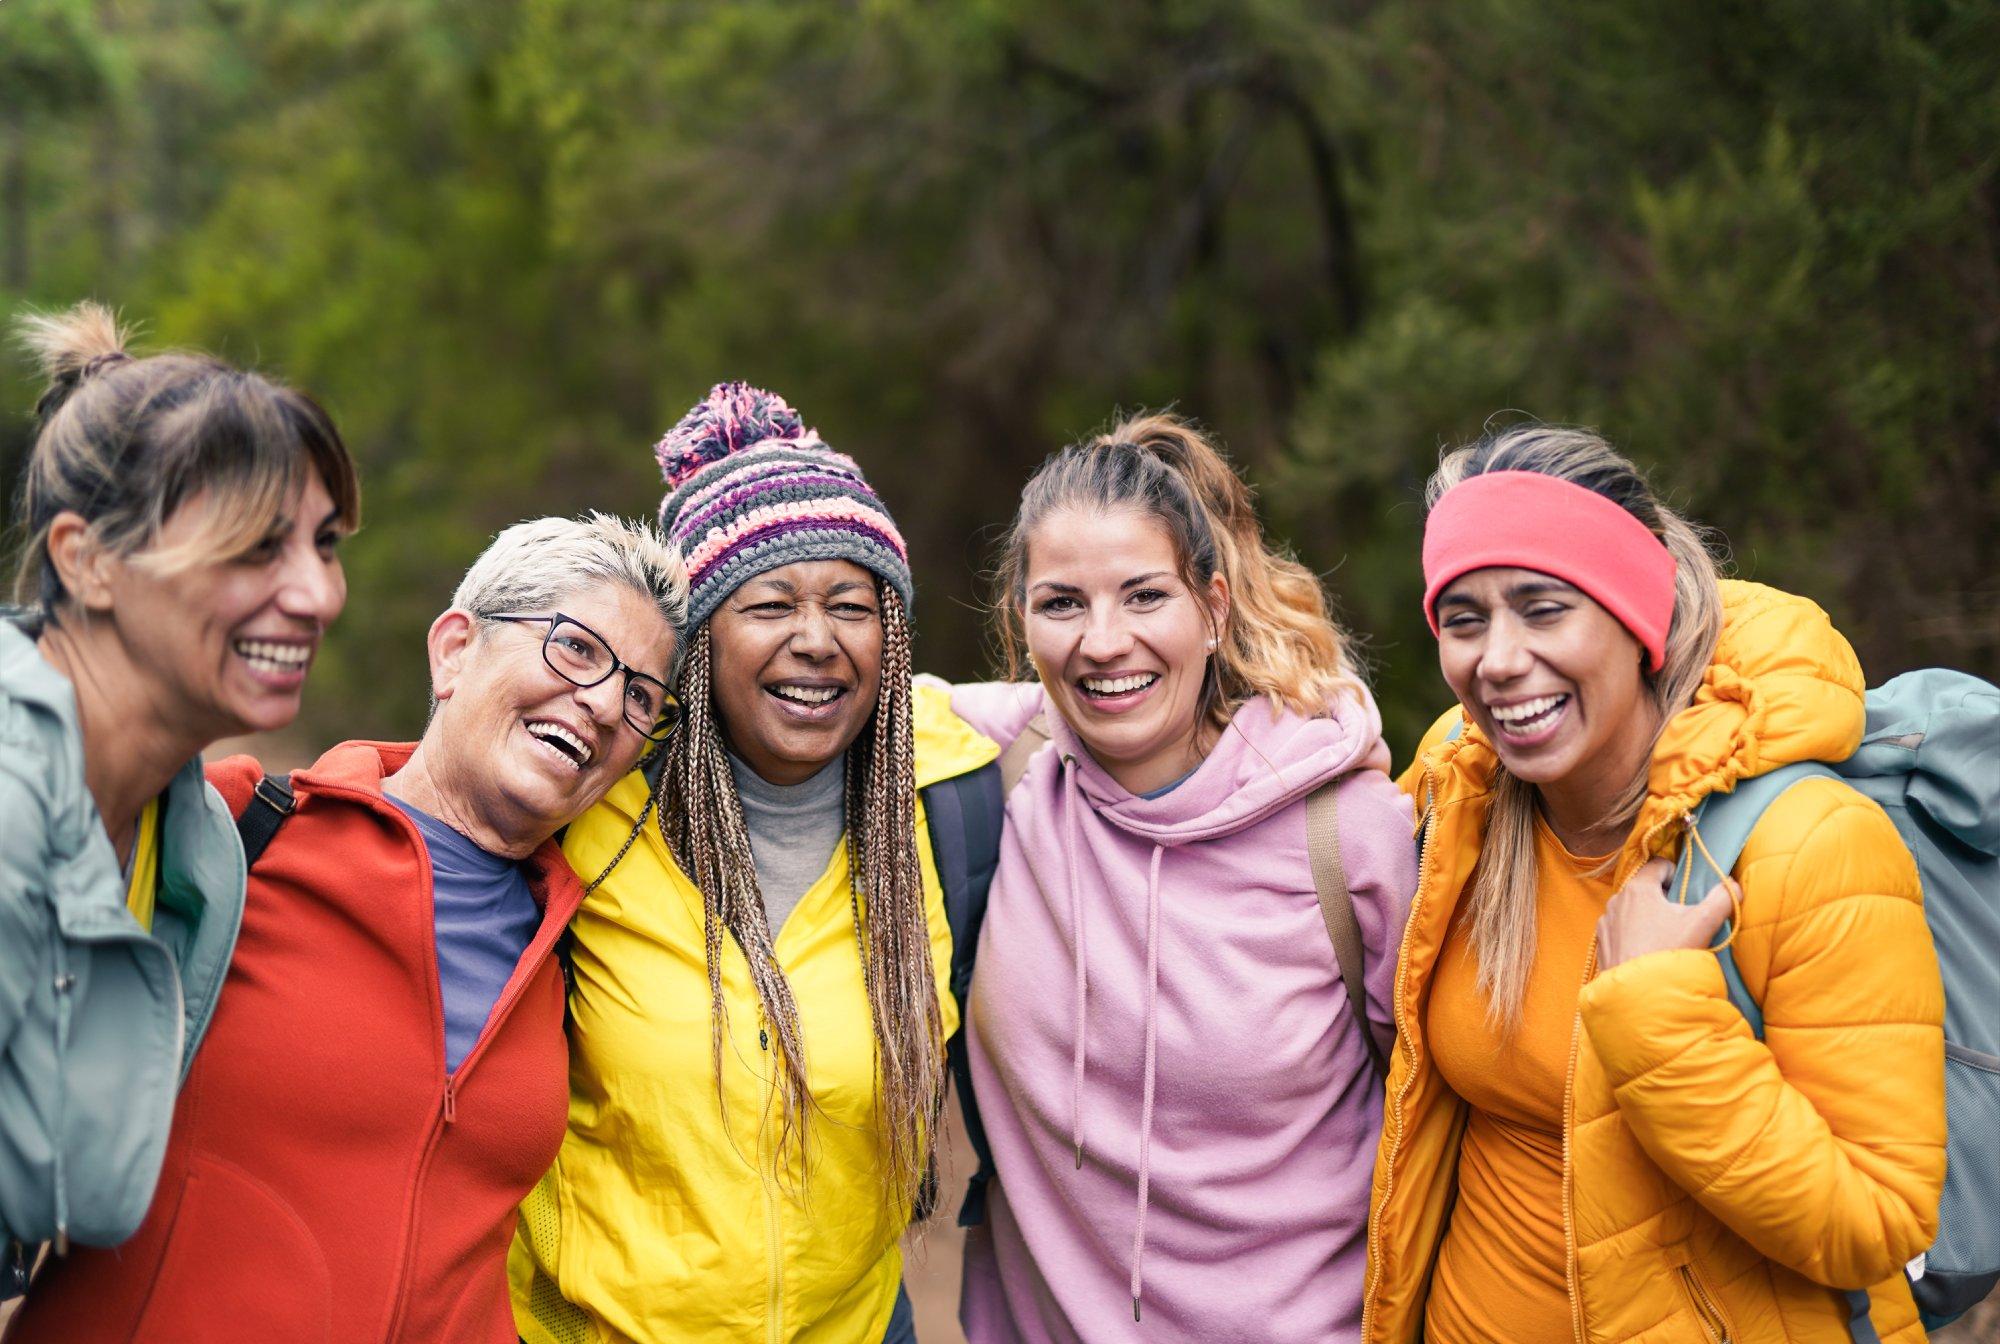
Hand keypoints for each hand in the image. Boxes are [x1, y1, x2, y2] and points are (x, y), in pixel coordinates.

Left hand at [1595, 857, 1737, 970]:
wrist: (1640, 993)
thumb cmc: (1669, 952)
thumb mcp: (1703, 922)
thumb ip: (1722, 898)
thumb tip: (1734, 886)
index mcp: (1638, 888)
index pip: (1659, 866)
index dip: (1677, 875)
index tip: (1687, 894)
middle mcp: (1617, 900)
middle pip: (1645, 888)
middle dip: (1664, 899)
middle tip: (1681, 919)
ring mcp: (1606, 922)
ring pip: (1632, 909)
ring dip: (1648, 917)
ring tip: (1666, 938)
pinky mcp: (1602, 942)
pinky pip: (1621, 929)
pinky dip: (1634, 934)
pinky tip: (1648, 951)